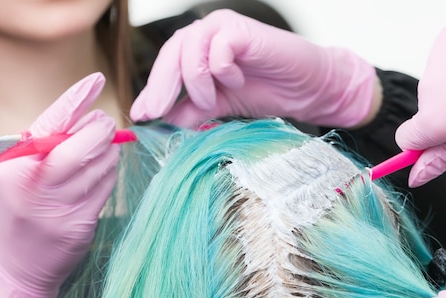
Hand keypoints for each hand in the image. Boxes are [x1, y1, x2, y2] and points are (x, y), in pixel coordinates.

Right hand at [0, 72, 120, 297]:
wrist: (16, 265)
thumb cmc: (20, 209)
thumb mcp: (18, 173)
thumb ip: (47, 146)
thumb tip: (89, 118)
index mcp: (15, 166)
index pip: (51, 124)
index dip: (77, 100)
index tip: (97, 80)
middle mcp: (36, 186)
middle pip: (83, 145)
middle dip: (100, 130)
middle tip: (105, 125)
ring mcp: (60, 208)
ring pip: (101, 167)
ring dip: (108, 153)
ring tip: (99, 154)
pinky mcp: (81, 226)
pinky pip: (106, 190)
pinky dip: (109, 177)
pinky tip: (100, 176)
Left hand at [130, 9, 377, 128]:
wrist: (305, 90)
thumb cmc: (266, 93)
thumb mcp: (220, 108)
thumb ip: (192, 110)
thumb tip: (161, 121)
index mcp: (198, 49)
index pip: (165, 66)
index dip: (152, 90)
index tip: (141, 116)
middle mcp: (206, 33)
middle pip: (170, 55)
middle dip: (161, 88)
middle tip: (154, 114)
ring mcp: (223, 28)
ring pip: (188, 51)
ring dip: (195, 83)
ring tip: (211, 101)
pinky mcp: (241, 30)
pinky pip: (216, 51)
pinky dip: (222, 71)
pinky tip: (237, 79)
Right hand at [395, 20, 445, 186]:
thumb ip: (439, 161)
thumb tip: (415, 177)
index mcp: (432, 120)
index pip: (405, 139)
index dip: (419, 145)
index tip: (433, 145)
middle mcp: (427, 89)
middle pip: (423, 111)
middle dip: (444, 114)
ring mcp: (437, 61)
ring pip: (435, 84)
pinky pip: (443, 58)